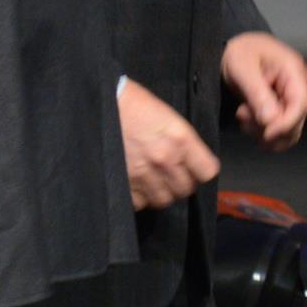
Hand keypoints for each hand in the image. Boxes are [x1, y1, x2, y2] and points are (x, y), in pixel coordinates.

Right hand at [117, 78, 221, 210]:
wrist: (99, 104)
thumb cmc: (132, 103)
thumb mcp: (166, 116)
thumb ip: (181, 141)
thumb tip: (189, 161)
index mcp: (180, 139)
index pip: (207, 172)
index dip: (200, 172)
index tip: (194, 170)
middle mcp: (165, 159)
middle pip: (186, 189)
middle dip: (179, 184)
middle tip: (169, 176)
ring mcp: (143, 173)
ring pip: (163, 199)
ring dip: (159, 193)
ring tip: (151, 182)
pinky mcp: (123, 182)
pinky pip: (139, 203)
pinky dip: (138, 197)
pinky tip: (135, 185)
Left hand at [221, 31, 306, 151]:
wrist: (234, 48)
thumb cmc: (241, 51)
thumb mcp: (243, 68)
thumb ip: (257, 93)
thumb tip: (270, 120)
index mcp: (293, 70)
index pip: (301, 104)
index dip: (287, 123)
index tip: (267, 133)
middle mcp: (296, 86)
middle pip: (296, 120)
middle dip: (270, 126)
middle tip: (244, 115)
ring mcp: (289, 97)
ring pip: (287, 130)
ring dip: (263, 131)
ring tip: (243, 114)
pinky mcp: (280, 107)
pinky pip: (278, 128)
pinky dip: (261, 131)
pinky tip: (246, 119)